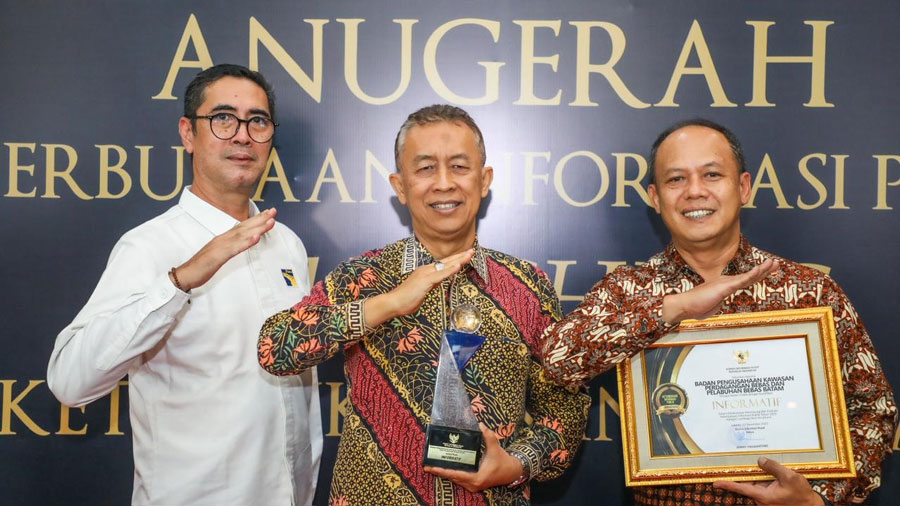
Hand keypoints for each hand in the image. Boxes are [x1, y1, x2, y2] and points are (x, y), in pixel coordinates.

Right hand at [171, 208, 276, 290]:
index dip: (257, 219)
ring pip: (242, 235)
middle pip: (245, 227)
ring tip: (270, 221)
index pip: (243, 227)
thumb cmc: (203, 265)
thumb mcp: (220, 254)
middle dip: (261, 219)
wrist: (185, 274)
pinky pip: (234, 248)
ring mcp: (221, 246)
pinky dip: (245, 243)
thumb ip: (230, 247)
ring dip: (257, 227)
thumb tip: (241, 243)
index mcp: (224, 238)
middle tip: (274, 211)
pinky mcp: (218, 256)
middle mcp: (223, 239)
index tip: (269, 213)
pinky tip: (256, 238)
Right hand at [363, 249, 474, 327]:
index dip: (455, 259)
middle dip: (460, 256)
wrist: (394, 302)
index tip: (465, 255)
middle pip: (446, 261)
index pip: (443, 264)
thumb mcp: (423, 290)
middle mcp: (426, 269)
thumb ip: (431, 284)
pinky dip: (450, 270)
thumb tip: (439, 281)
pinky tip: (459, 266)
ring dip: (459, 259)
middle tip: (471, 250)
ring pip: (445, 265)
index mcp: (425, 271)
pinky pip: (440, 275)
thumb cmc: (406, 299)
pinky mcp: (425, 281)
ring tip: (469, 254)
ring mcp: (425, 274)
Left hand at [424, 424, 522, 491]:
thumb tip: (480, 424)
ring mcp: (472, 486)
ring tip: (431, 465)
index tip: (431, 467)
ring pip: (454, 479)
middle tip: (426, 465)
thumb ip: (488, 436)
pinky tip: (443, 467)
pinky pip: (459, 479)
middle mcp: (473, 484)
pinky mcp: (473, 484)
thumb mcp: (495, 447)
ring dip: (444, 473)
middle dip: (439, 471)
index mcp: (477, 478)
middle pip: (452, 478)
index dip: (442, 470)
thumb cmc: (503, 461)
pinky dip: (451, 473)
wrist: (511, 471)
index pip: (456, 474)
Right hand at [662, 259, 777, 323]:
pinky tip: (760, 270)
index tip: (766, 270)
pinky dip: (752, 275)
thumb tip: (721, 305)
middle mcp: (726, 282)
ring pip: (748, 276)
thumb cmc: (694, 307)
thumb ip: (718, 304)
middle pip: (749, 276)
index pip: (744, 280)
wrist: (683, 306)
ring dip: (762, 269)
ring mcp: (725, 283)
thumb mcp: (711, 306)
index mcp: (724, 287)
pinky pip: (741, 281)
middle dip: (764, 269)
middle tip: (775, 263)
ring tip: (772, 263)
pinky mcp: (724, 287)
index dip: (756, 275)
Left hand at [713, 457, 823, 505]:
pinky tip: (767, 468)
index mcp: (763, 496)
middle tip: (738, 460)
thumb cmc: (801, 495)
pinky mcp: (770, 496)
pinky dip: (763, 477)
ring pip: (755, 483)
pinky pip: (762, 485)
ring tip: (759, 463)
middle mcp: (761, 498)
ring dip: (756, 474)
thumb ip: (774, 468)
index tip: (715, 483)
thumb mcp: (790, 478)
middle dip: (745, 472)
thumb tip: (760, 460)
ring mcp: (765, 498)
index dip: (727, 484)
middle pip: (747, 483)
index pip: (741, 488)